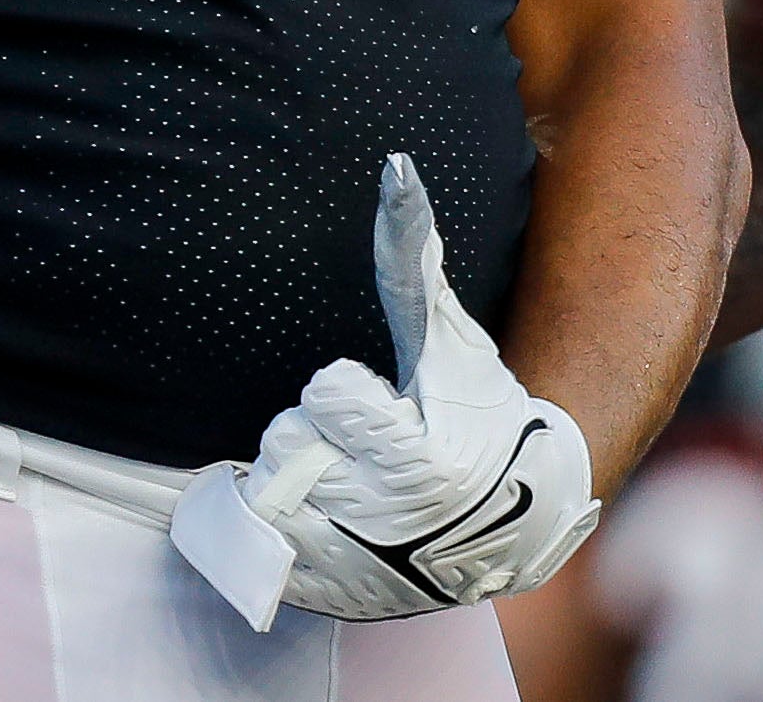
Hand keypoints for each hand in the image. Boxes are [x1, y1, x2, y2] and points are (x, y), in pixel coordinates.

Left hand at [170, 155, 593, 624]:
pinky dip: (275, 528)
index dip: (351, 393)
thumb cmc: (478, 411)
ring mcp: (352, 568)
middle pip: (287, 443)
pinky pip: (255, 550)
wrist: (508, 520)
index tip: (386, 407)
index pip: (326, 394)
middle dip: (317, 437)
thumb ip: (411, 255)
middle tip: (363, 447)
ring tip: (343, 481)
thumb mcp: (450, 337)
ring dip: (294, 480)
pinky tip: (319, 516)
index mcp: (417, 458)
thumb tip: (395, 164)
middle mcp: (382, 523)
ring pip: (268, 494)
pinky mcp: (327, 598)